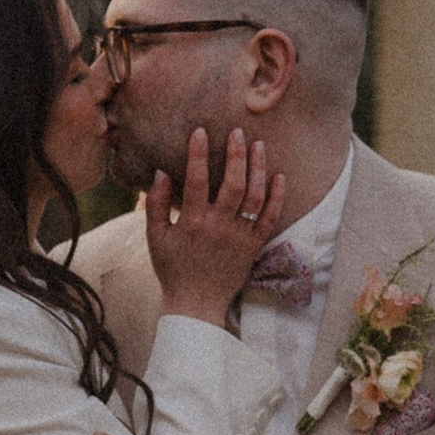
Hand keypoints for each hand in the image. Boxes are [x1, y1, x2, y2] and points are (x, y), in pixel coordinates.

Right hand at [146, 128, 288, 325]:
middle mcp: (218, 227)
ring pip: (255, 197)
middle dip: (236, 154)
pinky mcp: (254, 246)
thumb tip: (161, 171)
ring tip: (259, 145)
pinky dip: (277, 196)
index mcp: (192, 222)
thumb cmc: (172, 268)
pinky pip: (270, 218)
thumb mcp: (155, 237)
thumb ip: (156, 204)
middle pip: (233, 184)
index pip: (195, 180)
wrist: (196, 303)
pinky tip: (279, 176)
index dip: (198, 153)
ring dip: (258, 169)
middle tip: (239, 131)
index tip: (200, 131)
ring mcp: (239, 236)